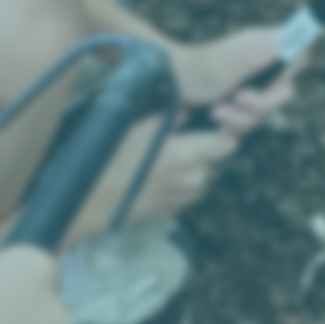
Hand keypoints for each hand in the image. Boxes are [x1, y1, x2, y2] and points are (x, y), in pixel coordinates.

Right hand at [79, 120, 235, 231]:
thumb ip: (172, 118)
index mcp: (193, 155)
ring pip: (200, 179)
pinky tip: (158, 178)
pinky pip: (185, 194)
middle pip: (214, 161)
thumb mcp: (142, 128)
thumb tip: (188, 111)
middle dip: (204, 150)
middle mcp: (196, 179)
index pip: (229, 143)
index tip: (214, 125)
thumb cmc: (117, 160)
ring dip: (192, 169)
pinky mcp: (172, 212)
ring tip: (167, 160)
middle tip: (181, 140)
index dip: (225, 133)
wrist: (96, 201)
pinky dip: (179, 184)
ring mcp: (185, 199)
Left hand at [174, 27, 298, 136]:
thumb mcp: (215, 68)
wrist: (160, 90)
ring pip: (266, 112)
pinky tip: (215, 119)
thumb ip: (248, 58)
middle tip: (238, 99)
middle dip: (263, 104)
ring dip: (242, 118)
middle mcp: (260, 66)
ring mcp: (250, 88)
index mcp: (261, 46)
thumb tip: (280, 42)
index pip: (297, 51)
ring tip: (216, 111)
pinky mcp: (239, 108)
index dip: (291, 68)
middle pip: (285, 91)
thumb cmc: (185, 71)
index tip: (271, 81)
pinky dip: (233, 126)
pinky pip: (249, 124)